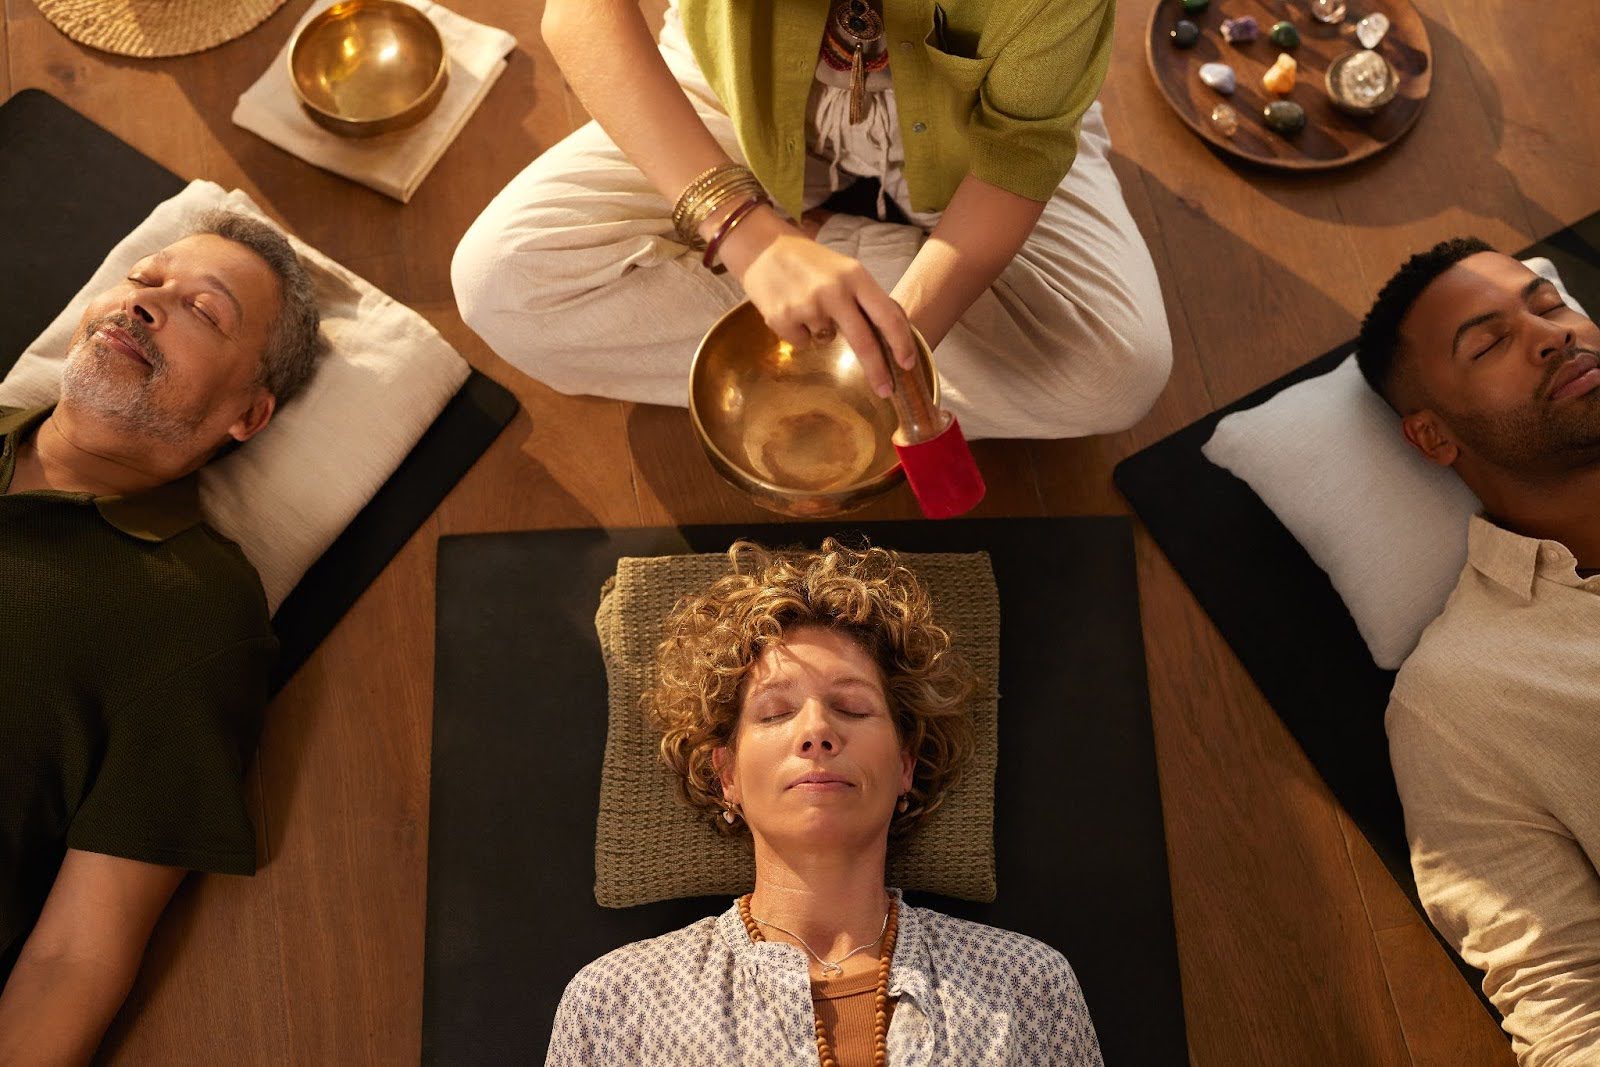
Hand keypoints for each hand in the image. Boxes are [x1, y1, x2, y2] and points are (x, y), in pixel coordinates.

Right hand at [716, 206, 916, 397]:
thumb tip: (892, 336)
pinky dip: (799, 332)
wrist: (762, 247)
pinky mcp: (782, 319)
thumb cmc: (810, 262)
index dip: (901, 343)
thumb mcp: (845, 270)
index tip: (907, 364)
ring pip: (827, 340)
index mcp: (855, 276)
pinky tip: (790, 308)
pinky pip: (802, 342)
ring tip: (807, 304)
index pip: (887, 315)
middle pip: (864, 342)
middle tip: (886, 390)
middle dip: (877, 371)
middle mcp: (834, 291)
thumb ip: (865, 299)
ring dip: (822, 331)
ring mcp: (807, 306)